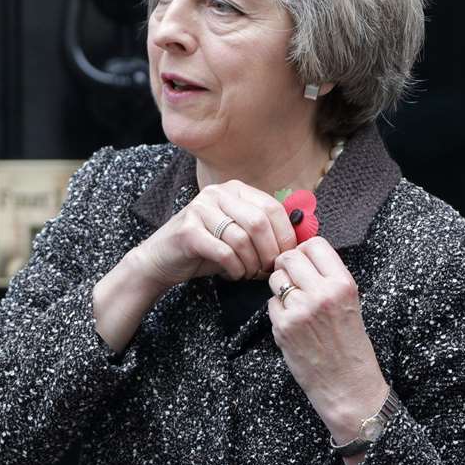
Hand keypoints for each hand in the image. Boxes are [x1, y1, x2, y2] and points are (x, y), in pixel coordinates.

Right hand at [95, 181, 295, 351]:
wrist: (162, 260)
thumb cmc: (207, 249)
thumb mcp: (238, 235)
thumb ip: (265, 233)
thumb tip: (302, 242)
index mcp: (234, 189)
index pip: (273, 208)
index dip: (285, 236)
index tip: (285, 257)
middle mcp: (217, 193)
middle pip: (259, 222)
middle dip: (269, 252)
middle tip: (268, 269)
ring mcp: (200, 209)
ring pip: (242, 239)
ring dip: (251, 263)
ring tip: (249, 273)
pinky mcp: (188, 230)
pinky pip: (224, 252)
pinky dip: (235, 268)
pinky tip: (234, 274)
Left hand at [266, 238, 386, 436]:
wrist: (348, 385)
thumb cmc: (350, 345)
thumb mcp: (350, 303)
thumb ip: (328, 278)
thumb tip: (302, 255)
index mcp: (343, 284)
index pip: (315, 244)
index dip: (305, 251)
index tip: (305, 262)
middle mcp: (322, 293)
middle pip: (289, 257)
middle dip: (287, 267)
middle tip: (294, 282)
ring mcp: (300, 310)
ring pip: (276, 279)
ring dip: (281, 289)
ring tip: (296, 305)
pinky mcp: (284, 327)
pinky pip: (271, 304)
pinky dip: (278, 312)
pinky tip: (294, 325)